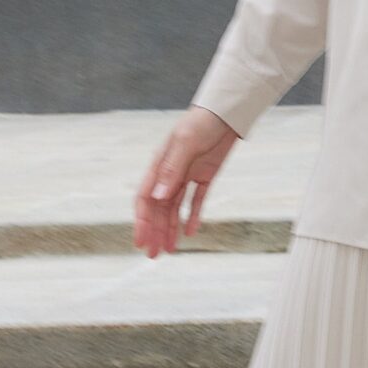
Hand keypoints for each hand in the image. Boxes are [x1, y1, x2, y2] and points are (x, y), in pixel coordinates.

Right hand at [133, 106, 238, 259]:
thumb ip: (172, 170)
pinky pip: (196, 200)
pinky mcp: (205, 176)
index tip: (141, 241)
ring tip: (170, 251)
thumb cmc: (202, 122)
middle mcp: (170, 173)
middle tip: (153, 255)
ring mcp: (187, 175)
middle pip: (159, 209)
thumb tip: (158, 197)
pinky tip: (190, 232)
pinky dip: (193, 216)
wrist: (226, 112)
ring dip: (170, 229)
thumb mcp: (186, 143)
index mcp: (159, 165)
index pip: (145, 199)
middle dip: (155, 232)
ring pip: (175, 209)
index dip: (142, 221)